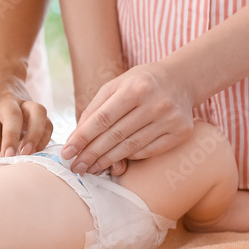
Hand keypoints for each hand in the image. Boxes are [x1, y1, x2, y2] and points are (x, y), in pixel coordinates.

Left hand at [0, 68, 51, 165]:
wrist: (0, 69)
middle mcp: (6, 101)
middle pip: (13, 116)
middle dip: (11, 137)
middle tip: (8, 157)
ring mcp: (25, 103)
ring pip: (37, 114)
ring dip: (35, 135)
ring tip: (27, 154)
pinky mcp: (37, 108)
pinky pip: (48, 122)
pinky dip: (45, 137)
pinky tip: (37, 150)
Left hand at [63, 61, 193, 173]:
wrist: (180, 80)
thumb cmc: (140, 83)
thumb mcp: (115, 85)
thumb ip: (95, 109)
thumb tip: (77, 137)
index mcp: (135, 88)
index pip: (103, 119)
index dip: (83, 138)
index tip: (68, 152)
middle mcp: (155, 103)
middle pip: (116, 136)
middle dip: (92, 154)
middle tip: (76, 166)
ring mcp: (170, 119)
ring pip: (131, 147)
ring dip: (107, 160)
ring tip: (92, 168)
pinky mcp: (181, 132)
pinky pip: (148, 151)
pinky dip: (129, 157)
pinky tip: (115, 161)